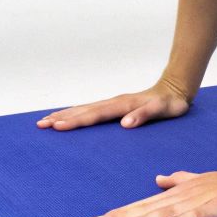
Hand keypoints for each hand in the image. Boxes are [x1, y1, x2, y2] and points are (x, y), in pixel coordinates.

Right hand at [37, 76, 192, 130]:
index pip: (95, 115)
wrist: (175, 90)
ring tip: (46, 121)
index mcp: (122, 105)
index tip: (58, 126)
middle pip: (83, 111)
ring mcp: (113, 103)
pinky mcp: (115, 106)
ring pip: (84, 109)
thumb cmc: (170, 103)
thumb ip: (144, 115)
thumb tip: (125, 124)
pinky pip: (90, 109)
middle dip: (62, 118)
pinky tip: (67, 117)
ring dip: (65, 115)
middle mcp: (114, 103)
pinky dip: (76, 113)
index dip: (76, 121)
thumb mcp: (162, 110)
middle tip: (40, 125)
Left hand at [90, 168, 216, 216]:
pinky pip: (194, 216)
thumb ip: (177, 179)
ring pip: (164, 212)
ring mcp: (196, 201)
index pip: (143, 203)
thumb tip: (158, 179)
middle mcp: (180, 196)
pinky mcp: (212, 207)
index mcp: (175, 192)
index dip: (122, 212)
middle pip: (146, 209)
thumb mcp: (196, 179)